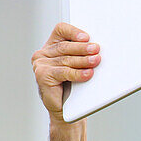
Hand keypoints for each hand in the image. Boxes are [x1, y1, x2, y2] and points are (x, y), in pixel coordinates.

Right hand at [32, 23, 97, 140]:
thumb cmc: (73, 86)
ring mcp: (41, 64)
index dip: (73, 32)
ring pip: (65, 59)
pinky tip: (88, 74)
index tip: (87, 37)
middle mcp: (43, 53)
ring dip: (83, 60)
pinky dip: (77, 73)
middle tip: (96, 49)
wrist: (65, 110)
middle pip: (65, 46)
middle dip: (83, 48)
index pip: (61, 30)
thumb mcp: (78, 66)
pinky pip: (63, 72)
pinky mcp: (42, 76)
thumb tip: (99, 47)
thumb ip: (82, 54)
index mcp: (52, 46)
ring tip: (96, 61)